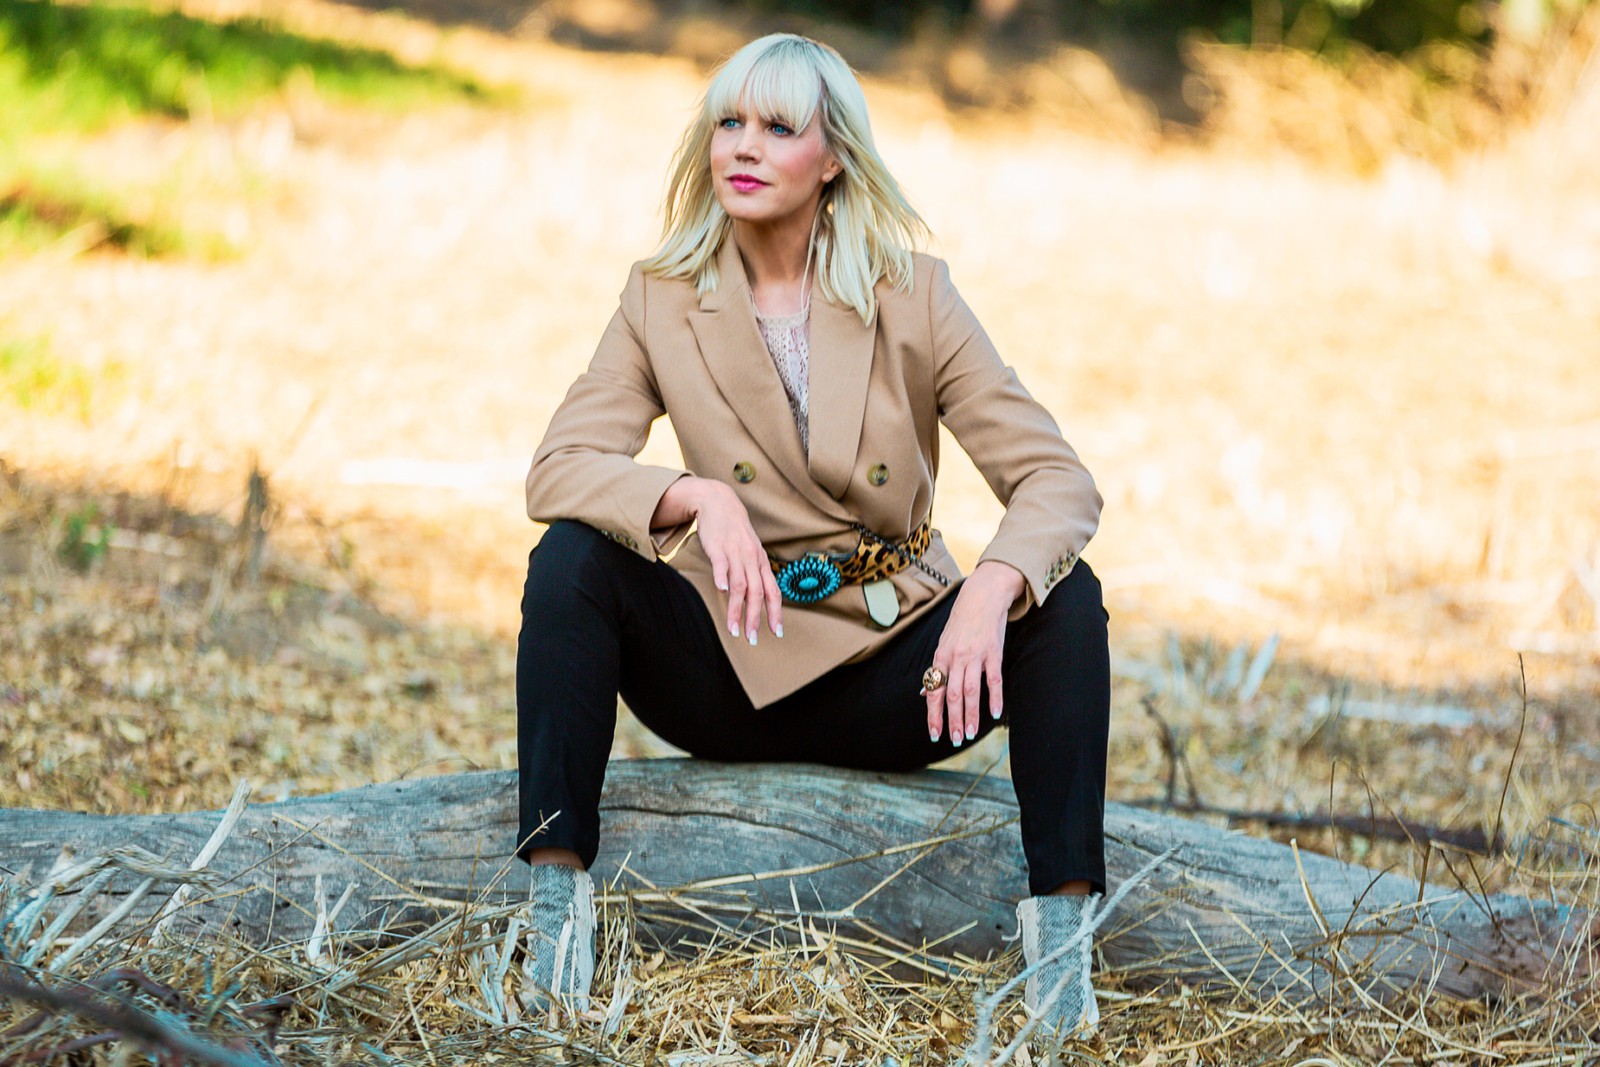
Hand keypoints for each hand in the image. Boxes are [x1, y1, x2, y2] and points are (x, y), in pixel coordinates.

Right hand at [654, 476, 782, 643]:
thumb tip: (759, 598)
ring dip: (737, 610)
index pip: (773, 591)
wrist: (719, 502)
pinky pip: (722, 564)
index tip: (776, 632)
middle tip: (751, 639)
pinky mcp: (718, 547)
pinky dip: (722, 577)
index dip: (775, 612)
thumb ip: (754, 573)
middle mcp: (752, 559)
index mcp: (761, 563)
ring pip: (740, 585)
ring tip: (734, 629)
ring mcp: (736, 553)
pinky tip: (721, 591)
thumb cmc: (735, 531)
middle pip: (757, 593)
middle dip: (756, 618)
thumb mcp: (750, 552)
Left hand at [923, 561, 1023, 747]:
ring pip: (971, 692)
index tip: (934, 735)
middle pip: (952, 695)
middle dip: (952, 720)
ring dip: (970, 715)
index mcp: (941, 658)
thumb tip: (923, 692)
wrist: (982, 597)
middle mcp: (956, 658)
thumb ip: (935, 670)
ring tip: (969, 734)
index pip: (934, 692)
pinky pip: (994, 680)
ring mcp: (975, 656)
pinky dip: (994, 698)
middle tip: (954, 740)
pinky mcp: (993, 653)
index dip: (933, 715)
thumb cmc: (961, 624)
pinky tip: (995, 714)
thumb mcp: (943, 644)